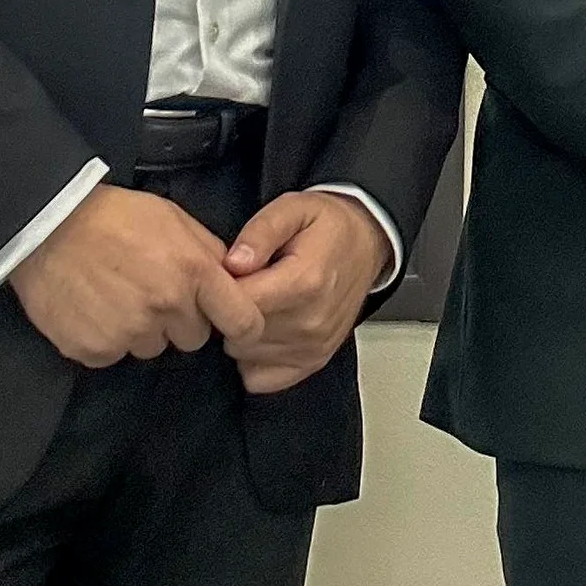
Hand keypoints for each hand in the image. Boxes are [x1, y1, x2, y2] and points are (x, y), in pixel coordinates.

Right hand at [9, 183, 264, 367]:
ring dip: (143, 330)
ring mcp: (128, 333)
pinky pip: (115, 354)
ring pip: (153, 347)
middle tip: (154, 291)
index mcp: (194, 273)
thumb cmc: (115, 216)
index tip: (232, 322)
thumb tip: (234, 280)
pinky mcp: (94, 351)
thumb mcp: (175, 219)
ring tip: (119, 295)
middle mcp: (166, 308)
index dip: (242, 324)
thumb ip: (209, 253)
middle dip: (180, 320)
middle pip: (193, 337)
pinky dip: (108, 338)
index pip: (243, 321)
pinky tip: (95, 308)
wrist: (47, 225)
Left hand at [219, 191, 391, 393]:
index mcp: (304, 282)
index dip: (219, 288)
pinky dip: (252, 358)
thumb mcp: (292, 208)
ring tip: (257, 302)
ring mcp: (313, 347)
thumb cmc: (326, 226)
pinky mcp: (313, 361)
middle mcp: (311, 322)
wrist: (366, 243)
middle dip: (228, 311)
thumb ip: (261, 232)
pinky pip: (259, 378)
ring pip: (243, 354)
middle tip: (242, 286)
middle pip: (237, 332)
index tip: (224, 273)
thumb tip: (233, 263)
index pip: (238, 303)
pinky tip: (262, 330)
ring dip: (239, 333)